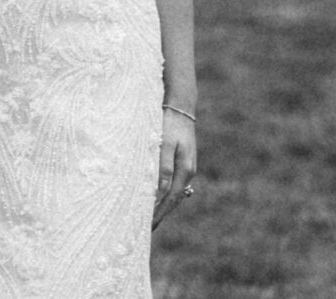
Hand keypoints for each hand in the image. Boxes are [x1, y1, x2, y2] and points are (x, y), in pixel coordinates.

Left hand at [152, 106, 198, 226]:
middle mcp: (188, 171)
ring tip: (148, 216)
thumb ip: (162, 167)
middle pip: (174, 199)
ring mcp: (187, 166)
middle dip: (161, 213)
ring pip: (174, 191)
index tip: (148, 226)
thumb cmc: (169, 123)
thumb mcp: (164, 144)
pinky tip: (155, 195)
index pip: (171, 198)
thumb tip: (160, 191)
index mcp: (185, 169)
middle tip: (147, 228)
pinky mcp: (182, 161)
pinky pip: (173, 182)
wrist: (181, 106)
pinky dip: (164, 192)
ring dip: (162, 204)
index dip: (160, 213)